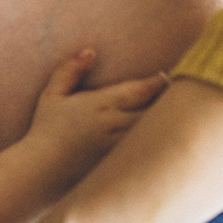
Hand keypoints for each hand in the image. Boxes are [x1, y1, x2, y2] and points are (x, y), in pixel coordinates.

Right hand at [26, 49, 167, 170]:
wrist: (41, 170)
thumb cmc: (46, 130)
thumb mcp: (51, 95)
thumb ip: (69, 70)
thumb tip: (90, 52)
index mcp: (101, 105)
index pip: (140, 90)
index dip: (158, 82)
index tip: (166, 76)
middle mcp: (114, 125)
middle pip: (156, 110)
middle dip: (169, 102)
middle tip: (181, 94)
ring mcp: (119, 147)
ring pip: (155, 132)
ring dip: (167, 123)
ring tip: (177, 115)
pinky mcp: (121, 165)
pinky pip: (148, 152)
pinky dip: (157, 144)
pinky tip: (161, 140)